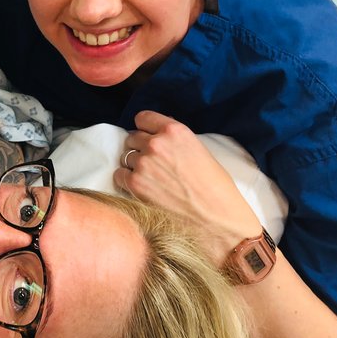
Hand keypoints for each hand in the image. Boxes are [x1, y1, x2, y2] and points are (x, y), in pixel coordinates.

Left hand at [113, 111, 262, 264]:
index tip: (147, 136)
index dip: (145, 128)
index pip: (143, 117)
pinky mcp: (134, 184)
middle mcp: (156, 143)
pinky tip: (143, 189)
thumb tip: (158, 134)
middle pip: (132, 137)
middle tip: (153, 163)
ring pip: (125, 156)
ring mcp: (143, 163)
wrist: (218, 220)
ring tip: (151, 179)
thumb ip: (176, 140)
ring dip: (133, 165)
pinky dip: (126, 181)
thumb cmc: (216, 188)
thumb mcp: (200, 151)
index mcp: (175, 131)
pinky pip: (119, 175)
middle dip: (140, 148)